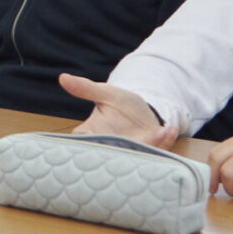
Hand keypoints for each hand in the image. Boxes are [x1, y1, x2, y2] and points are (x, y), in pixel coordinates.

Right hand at [58, 74, 175, 148]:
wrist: (145, 113)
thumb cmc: (121, 105)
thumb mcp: (106, 94)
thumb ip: (86, 88)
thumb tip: (63, 77)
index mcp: (94, 134)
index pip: (84, 142)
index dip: (88, 141)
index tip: (95, 136)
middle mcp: (112, 148)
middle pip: (111, 155)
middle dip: (121, 151)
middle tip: (130, 143)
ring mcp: (132, 152)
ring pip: (137, 155)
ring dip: (151, 144)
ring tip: (160, 131)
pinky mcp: (151, 153)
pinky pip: (159, 150)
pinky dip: (164, 140)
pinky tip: (169, 128)